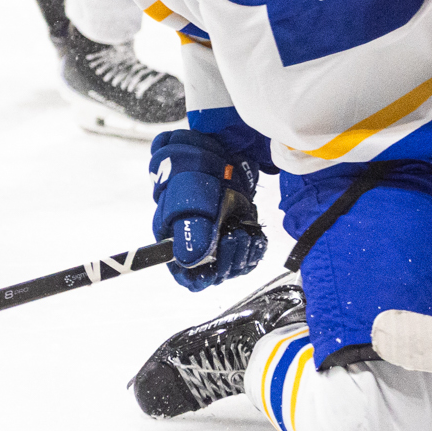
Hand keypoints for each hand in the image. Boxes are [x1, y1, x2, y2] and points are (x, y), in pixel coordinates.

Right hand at [149, 129, 266, 291]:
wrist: (217, 152)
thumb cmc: (193, 174)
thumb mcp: (187, 200)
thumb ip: (188, 231)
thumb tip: (190, 262)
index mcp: (176, 241)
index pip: (187, 276)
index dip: (200, 278)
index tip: (215, 269)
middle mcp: (197, 244)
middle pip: (214, 274)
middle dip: (228, 261)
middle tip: (235, 237)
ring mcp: (218, 239)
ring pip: (234, 266)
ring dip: (244, 254)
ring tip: (245, 231)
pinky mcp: (236, 232)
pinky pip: (249, 254)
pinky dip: (255, 248)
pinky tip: (255, 235)